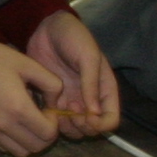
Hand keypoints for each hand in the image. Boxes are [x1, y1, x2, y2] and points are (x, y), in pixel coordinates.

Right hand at [0, 41, 66, 156]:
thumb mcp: (27, 63)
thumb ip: (51, 83)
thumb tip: (56, 103)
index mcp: (18, 108)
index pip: (48, 134)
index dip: (54, 124)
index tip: (47, 109)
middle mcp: (4, 125)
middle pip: (36, 147)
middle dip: (45, 135)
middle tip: (40, 117)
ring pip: (20, 152)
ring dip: (29, 142)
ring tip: (26, 123)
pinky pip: (3, 148)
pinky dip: (13, 142)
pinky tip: (11, 124)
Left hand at [28, 10, 120, 138]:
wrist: (46, 27)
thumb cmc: (73, 37)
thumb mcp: (88, 57)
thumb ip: (91, 84)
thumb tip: (94, 113)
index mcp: (104, 90)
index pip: (111, 119)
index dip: (101, 125)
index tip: (88, 118)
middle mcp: (89, 99)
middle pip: (91, 129)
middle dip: (83, 128)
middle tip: (71, 113)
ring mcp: (70, 99)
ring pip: (73, 127)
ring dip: (67, 128)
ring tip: (59, 112)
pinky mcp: (52, 97)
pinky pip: (55, 118)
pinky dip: (52, 121)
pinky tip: (47, 110)